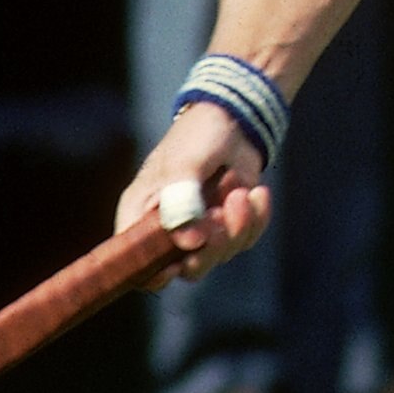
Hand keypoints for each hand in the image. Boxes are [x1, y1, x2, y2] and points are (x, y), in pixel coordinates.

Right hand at [115, 108, 269, 286]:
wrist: (235, 119)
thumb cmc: (198, 136)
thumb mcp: (185, 162)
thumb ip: (182, 199)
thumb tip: (188, 242)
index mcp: (140, 214)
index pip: (135, 263)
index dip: (154, 273)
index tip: (179, 261)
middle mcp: (168, 228)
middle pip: (186, 267)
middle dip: (211, 247)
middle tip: (221, 214)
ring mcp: (200, 230)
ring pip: (219, 256)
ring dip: (237, 226)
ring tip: (239, 191)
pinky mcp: (229, 226)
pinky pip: (244, 240)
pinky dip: (256, 219)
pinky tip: (258, 192)